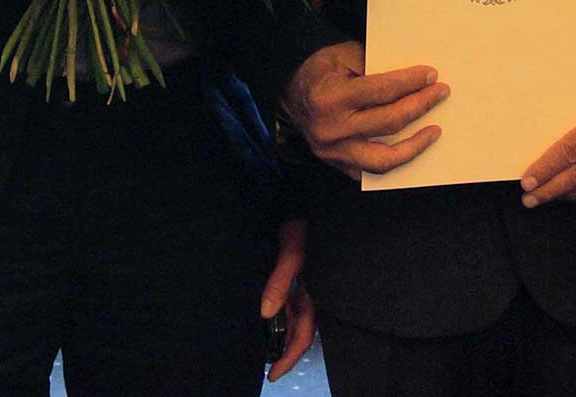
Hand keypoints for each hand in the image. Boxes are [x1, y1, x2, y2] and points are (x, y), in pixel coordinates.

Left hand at [261, 218, 315, 380]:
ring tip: (262, 349)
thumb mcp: (291, 250)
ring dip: (280, 335)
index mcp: (312, 290)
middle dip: (285, 351)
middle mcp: (308, 290)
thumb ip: (281, 280)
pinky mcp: (292, 274)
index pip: (304, 332)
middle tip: (266, 369)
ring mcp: (301, 283)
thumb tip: (266, 314)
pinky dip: (277, 316)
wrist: (300, 200)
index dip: (290, 356)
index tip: (273, 375)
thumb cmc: (300, 223)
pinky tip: (265, 319)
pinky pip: (287, 302)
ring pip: (292, 318)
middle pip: (299, 329)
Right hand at [279, 41, 448, 180]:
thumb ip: (375, 65)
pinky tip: (412, 150)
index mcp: (331, 98)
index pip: (382, 91)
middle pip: (389, 122)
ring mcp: (333, 152)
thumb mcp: (343, 55)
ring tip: (434, 131)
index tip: (431, 75)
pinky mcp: (336, 165)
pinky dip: (394, 163)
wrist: (291, 92)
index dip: (411, 82)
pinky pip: (371, 172)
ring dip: (415, 146)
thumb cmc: (320, 71)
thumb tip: (413, 76)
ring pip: (384, 159)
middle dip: (421, 105)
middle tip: (440, 93)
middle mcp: (332, 129)